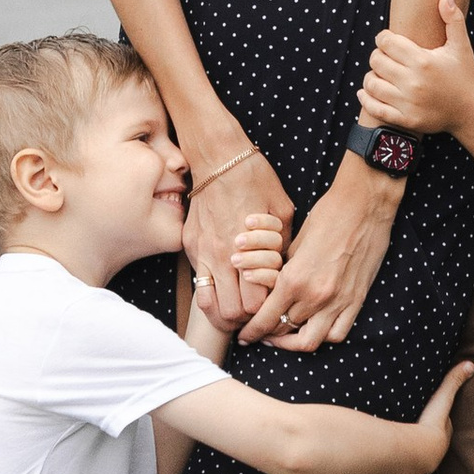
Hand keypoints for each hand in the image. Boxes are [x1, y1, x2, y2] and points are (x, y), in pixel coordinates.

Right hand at [184, 148, 295, 329]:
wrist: (217, 156)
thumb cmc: (255, 178)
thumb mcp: (281, 209)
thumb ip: (283, 243)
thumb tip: (285, 267)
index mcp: (247, 248)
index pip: (256, 302)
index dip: (267, 307)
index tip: (274, 301)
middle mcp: (220, 256)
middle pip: (232, 313)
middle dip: (246, 317)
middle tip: (257, 310)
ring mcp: (200, 253)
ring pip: (209, 307)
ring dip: (224, 313)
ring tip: (238, 310)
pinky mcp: (188, 247)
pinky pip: (197, 284)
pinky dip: (210, 295)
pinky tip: (223, 290)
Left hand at [239, 157, 404, 351]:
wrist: (365, 203)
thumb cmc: (327, 214)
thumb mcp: (295, 243)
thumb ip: (284, 271)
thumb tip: (274, 289)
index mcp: (294, 279)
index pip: (266, 319)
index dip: (252, 331)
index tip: (245, 336)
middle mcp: (315, 296)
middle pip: (284, 331)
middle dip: (268, 335)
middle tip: (260, 334)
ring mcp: (339, 301)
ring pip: (310, 341)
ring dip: (293, 343)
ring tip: (285, 337)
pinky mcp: (357, 300)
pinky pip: (337, 333)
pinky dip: (323, 337)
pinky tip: (314, 329)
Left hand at [364, 0, 473, 135]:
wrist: (471, 111)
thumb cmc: (465, 75)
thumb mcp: (461, 46)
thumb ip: (452, 19)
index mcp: (424, 61)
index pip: (387, 42)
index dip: (383, 38)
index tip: (387, 39)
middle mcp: (413, 82)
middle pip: (376, 61)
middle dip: (377, 55)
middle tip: (384, 56)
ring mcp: (408, 103)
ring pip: (371, 84)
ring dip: (371, 76)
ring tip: (379, 73)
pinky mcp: (405, 119)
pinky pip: (375, 108)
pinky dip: (365, 99)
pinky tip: (366, 92)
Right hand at [404, 357, 472, 473]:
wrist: (415, 453)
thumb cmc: (430, 425)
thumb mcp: (442, 399)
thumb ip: (453, 381)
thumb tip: (471, 365)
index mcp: (444, 433)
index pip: (444, 424)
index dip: (439, 417)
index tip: (434, 410)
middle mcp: (437, 449)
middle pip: (433, 437)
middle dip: (428, 431)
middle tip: (420, 422)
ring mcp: (424, 460)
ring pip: (420, 448)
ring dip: (415, 443)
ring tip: (407, 436)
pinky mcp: (409, 466)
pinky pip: (407, 457)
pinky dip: (403, 452)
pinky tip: (396, 450)